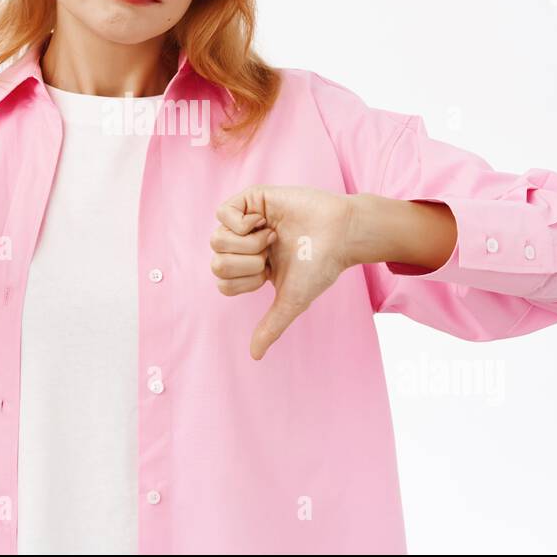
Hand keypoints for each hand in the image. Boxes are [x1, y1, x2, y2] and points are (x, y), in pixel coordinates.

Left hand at [211, 184, 357, 359]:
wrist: (339, 234)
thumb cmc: (320, 266)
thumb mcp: (292, 301)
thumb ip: (271, 326)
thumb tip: (254, 356)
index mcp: (251, 268)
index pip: (222, 282)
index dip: (245, 282)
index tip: (270, 273)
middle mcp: (245, 245)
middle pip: (216, 262)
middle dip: (246, 264)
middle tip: (270, 254)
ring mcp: (246, 221)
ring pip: (216, 239)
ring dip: (247, 243)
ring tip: (271, 237)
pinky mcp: (251, 199)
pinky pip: (222, 213)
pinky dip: (242, 223)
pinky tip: (263, 222)